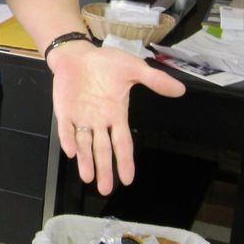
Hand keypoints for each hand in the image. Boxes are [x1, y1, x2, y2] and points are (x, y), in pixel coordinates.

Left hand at [49, 42, 184, 193]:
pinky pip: (66, 128)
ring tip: (88, 178)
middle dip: (104, 169)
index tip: (127, 179)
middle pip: (102, 150)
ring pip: (84, 144)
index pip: (123, 143)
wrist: (79, 54)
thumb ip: (154, 80)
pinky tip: (70, 152)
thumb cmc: (106, 63)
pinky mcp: (63, 111)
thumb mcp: (133, 69)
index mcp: (116, 115)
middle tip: (105, 189)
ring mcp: (80, 118)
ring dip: (86, 160)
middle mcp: (99, 122)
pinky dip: (67, 139)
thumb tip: (180, 90)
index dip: (125, 161)